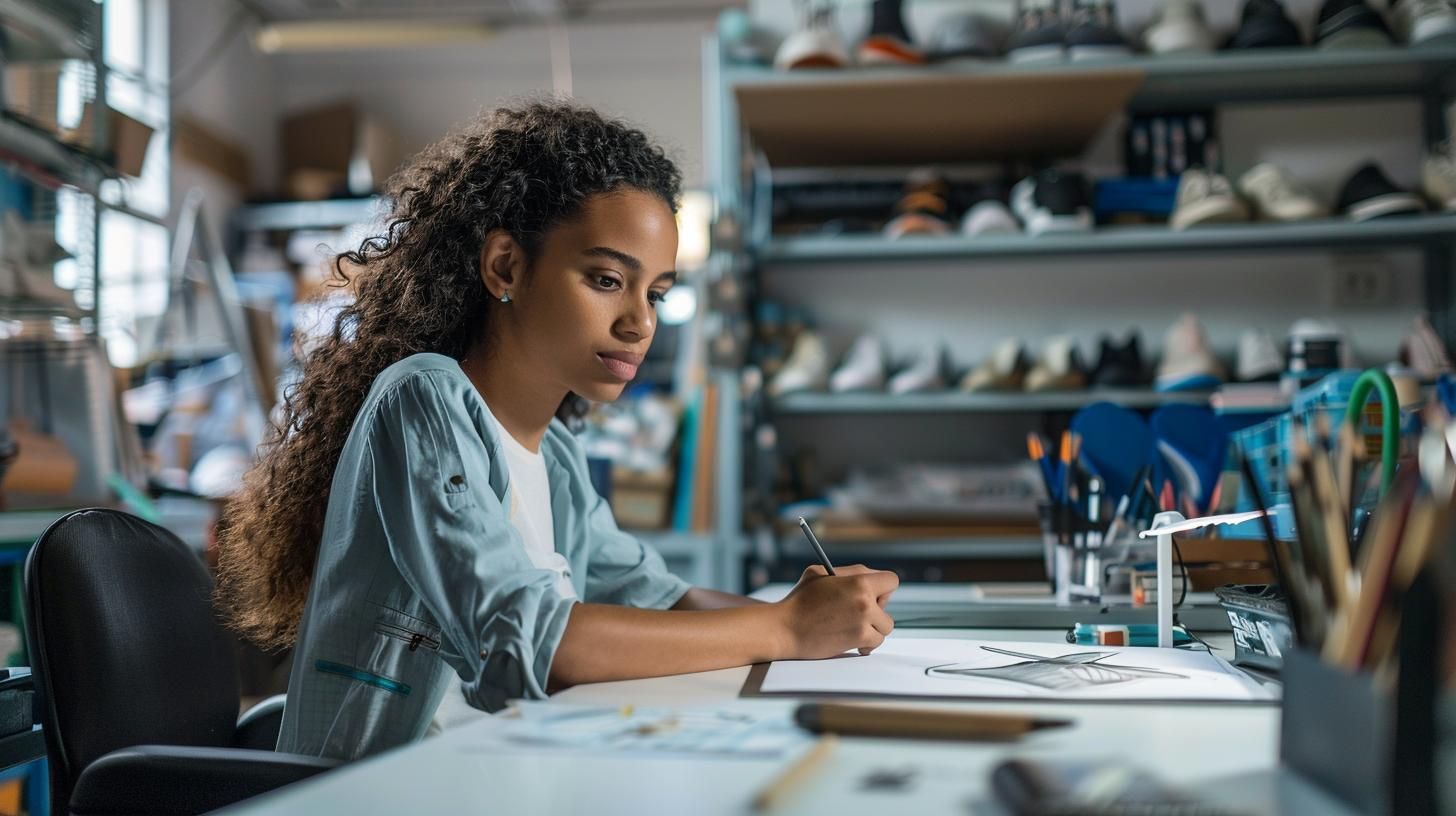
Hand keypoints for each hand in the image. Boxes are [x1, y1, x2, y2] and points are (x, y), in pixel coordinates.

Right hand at [775, 565, 898, 658]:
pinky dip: (867, 644)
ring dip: (873, 628)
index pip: (891, 580)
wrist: (785, 628)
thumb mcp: (820, 573)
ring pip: (885, 626)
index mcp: (859, 581)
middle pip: (887, 605)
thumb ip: (848, 572)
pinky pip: (876, 642)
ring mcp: (863, 622)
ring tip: (854, 627)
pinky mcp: (858, 640)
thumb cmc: (799, 600)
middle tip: (855, 611)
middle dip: (876, 608)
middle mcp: (865, 601)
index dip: (883, 587)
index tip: (872, 594)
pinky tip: (855, 641)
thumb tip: (869, 576)